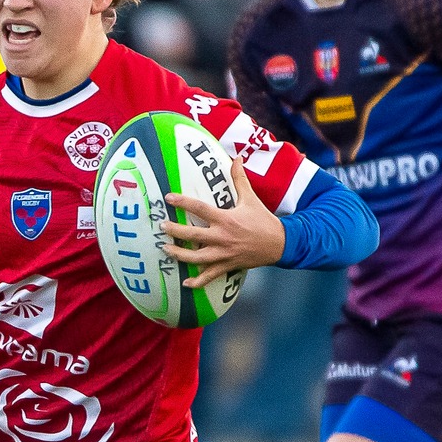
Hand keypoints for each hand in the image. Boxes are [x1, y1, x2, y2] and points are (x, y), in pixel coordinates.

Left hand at [163, 159, 284, 288]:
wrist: (279, 243)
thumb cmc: (263, 220)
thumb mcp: (250, 198)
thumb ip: (239, 178)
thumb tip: (236, 157)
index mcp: (226, 219)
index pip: (200, 208)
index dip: (182, 202)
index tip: (168, 197)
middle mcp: (222, 237)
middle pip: (193, 235)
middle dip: (175, 232)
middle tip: (162, 227)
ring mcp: (224, 254)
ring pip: (197, 258)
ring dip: (180, 255)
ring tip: (166, 250)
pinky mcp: (228, 265)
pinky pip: (210, 276)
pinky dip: (198, 282)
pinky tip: (185, 283)